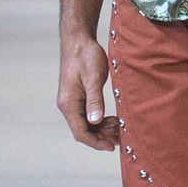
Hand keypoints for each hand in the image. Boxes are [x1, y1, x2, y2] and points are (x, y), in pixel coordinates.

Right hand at [57, 32, 120, 149]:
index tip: (111, 147)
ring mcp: (71, 101)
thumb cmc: (86, 56)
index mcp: (68, 103)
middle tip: (121, 137)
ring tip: (119, 128)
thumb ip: (94, 100)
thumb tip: (95, 121)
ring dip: (101, 129)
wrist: (78, 40)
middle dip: (101, 137)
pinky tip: (112, 120)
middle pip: (83, 131)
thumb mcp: (93, 78)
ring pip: (85, 124)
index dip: (96, 142)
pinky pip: (87, 115)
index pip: (80, 132)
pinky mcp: (77, 97)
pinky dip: (99, 120)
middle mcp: (67, 105)